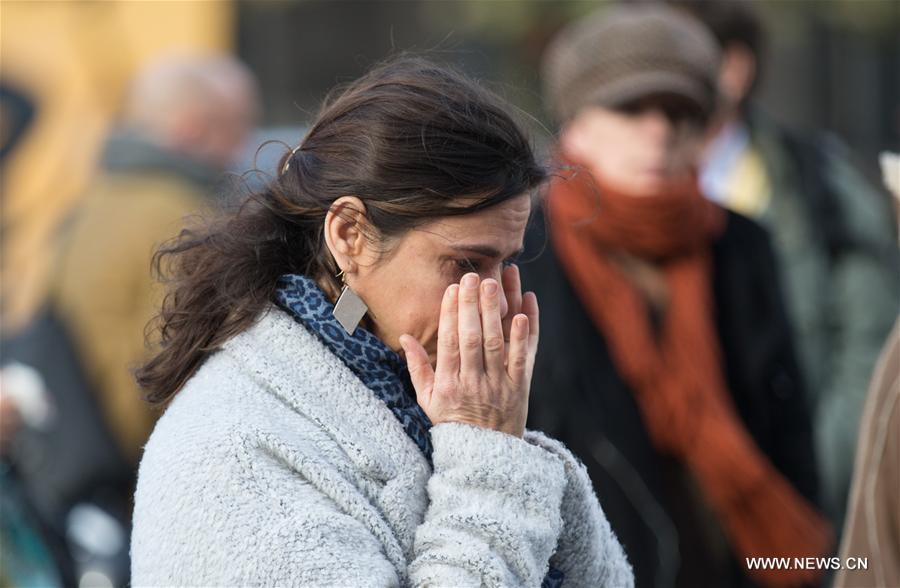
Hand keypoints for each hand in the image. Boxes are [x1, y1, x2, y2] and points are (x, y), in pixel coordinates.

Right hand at [399, 267, 538, 437]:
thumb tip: (405, 336)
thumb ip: (417, 367)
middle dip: (472, 305)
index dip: (450, 315)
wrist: (484, 456)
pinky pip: (523, 358)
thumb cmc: (452, 423)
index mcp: (448, 385)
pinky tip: (521, 312)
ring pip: (496, 343)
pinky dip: (523, 335)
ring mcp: (498, 386)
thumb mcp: (427, 400)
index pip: (449, 343)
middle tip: (472, 276)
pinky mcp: (519, 388)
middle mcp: (473, 384)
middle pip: (472, 338)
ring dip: (495, 311)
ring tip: (494, 282)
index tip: (452, 290)